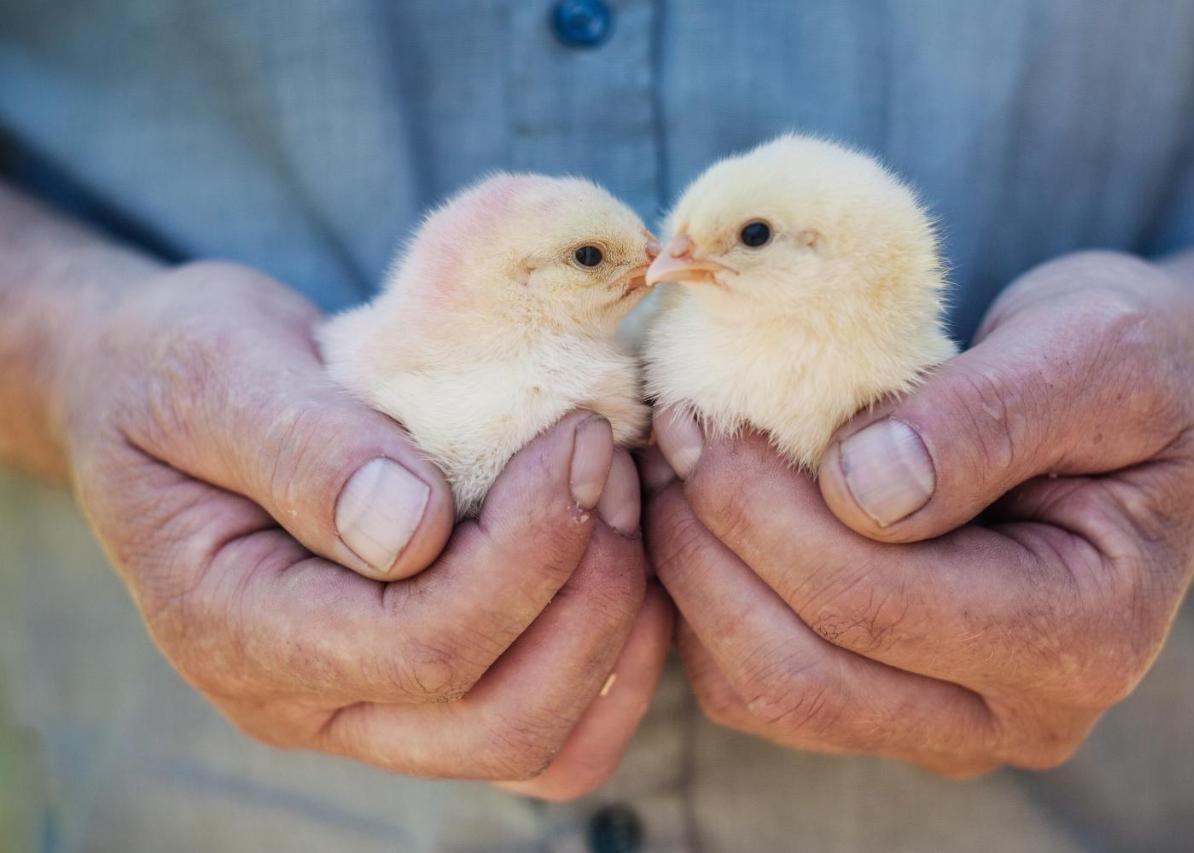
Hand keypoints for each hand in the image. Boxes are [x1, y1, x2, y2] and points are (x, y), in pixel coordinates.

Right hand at [58, 261, 670, 798]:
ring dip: (614, 630)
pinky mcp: (426, 689)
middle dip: (590, 593)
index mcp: (236, 632)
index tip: (577, 433)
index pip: (424, 648)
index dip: (530, 547)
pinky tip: (621, 549)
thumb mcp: (213, 372)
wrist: (162, 393)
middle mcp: (308, 704)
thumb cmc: (178, 370)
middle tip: (611, 464)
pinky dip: (612, 655)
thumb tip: (412, 529)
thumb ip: (301, 448)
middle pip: (500, 721)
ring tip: (623, 498)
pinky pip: (552, 725)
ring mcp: (371, 710)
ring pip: (539, 743)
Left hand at [646, 251, 1193, 774]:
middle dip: (705, 548)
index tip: (696, 412)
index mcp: (1082, 635)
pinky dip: (705, 604)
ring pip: (764, 693)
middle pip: (800, 670)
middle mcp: (1014, 714)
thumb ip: (985, 419)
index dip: (757, 509)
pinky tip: (698, 511)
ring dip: (691, 580)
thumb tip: (857, 487)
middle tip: (665, 435)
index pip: (872, 601)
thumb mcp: (1089, 352)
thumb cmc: (1128, 370)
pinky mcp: (887, 703)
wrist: (1143, 410)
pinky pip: (759, 683)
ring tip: (670, 467)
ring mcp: (945, 721)